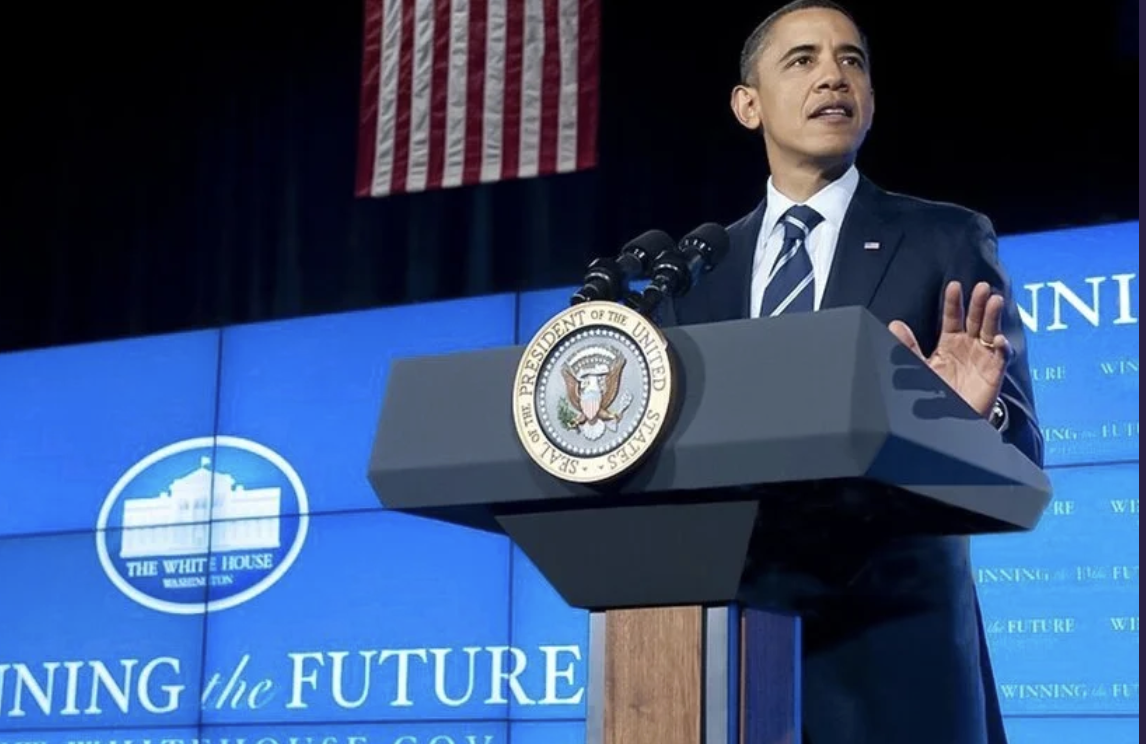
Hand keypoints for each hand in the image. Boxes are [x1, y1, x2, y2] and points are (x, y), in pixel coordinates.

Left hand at [888, 281, 1010, 416]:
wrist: (950, 419)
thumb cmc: (937, 391)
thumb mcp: (919, 366)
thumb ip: (908, 347)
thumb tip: (895, 325)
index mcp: (950, 342)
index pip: (953, 317)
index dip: (954, 302)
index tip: (953, 286)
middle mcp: (969, 346)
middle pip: (975, 319)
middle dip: (978, 303)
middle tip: (981, 287)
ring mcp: (983, 357)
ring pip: (991, 332)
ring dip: (993, 317)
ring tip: (994, 301)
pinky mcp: (994, 373)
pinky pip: (1000, 358)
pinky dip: (1001, 348)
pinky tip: (998, 340)